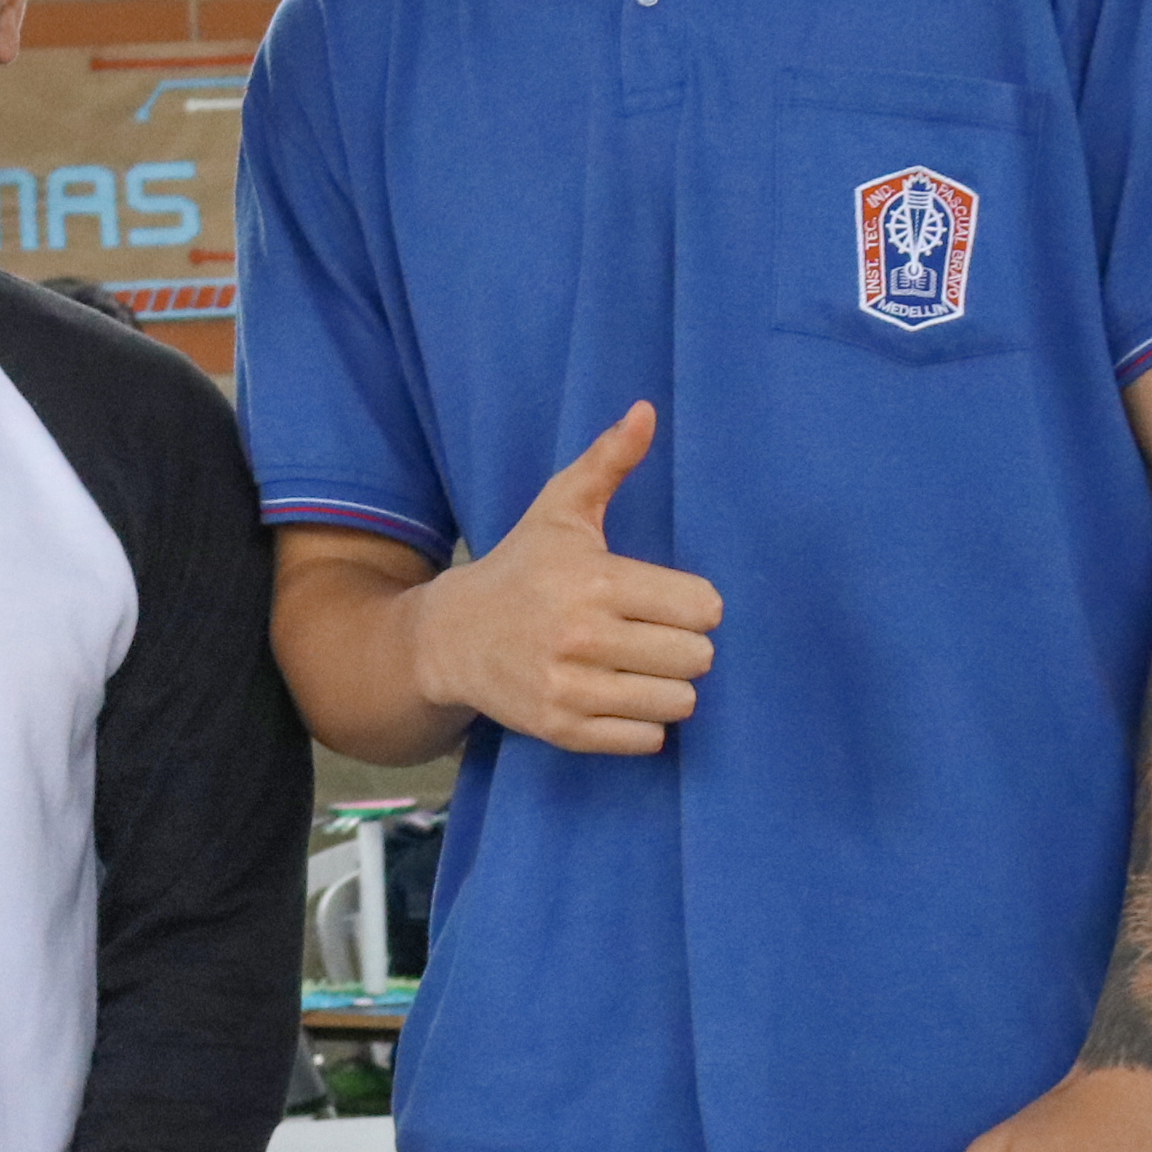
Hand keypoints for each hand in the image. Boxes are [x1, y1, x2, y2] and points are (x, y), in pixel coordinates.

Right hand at [402, 403, 723, 755]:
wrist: (450, 636)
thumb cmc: (521, 567)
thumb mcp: (559, 508)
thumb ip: (608, 461)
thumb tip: (646, 411)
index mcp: (594, 580)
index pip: (701, 606)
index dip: (696, 604)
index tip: (669, 601)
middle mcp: (581, 636)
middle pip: (696, 657)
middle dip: (685, 647)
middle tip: (656, 637)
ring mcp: (568, 688)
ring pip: (677, 702)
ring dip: (669, 688)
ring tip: (641, 669)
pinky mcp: (560, 729)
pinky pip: (645, 740)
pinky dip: (643, 723)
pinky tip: (620, 697)